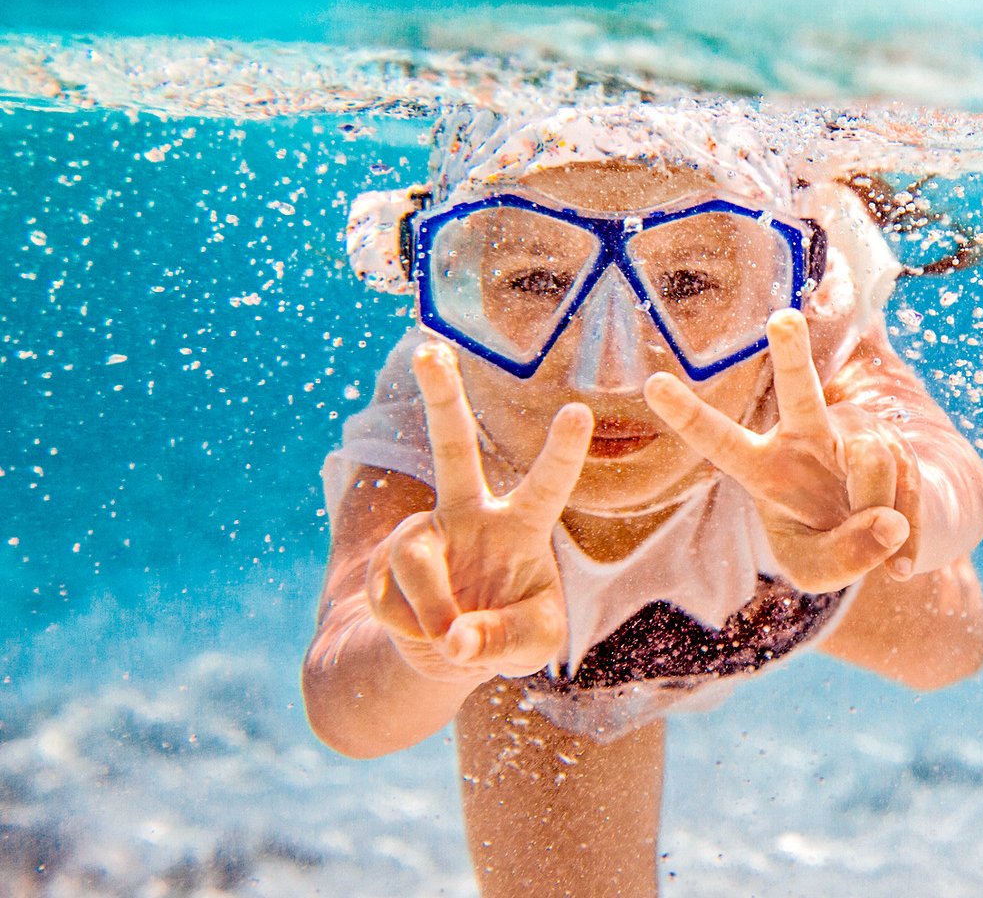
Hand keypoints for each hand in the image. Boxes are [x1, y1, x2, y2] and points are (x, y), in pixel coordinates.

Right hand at [363, 342, 590, 681]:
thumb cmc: (508, 634)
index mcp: (522, 524)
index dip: (563, 450)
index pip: (547, 483)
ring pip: (416, 560)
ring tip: (449, 639)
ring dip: (433, 609)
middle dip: (441, 399)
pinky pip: (394, 599)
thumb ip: (505, 639)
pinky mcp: (383, 561)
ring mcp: (423, 532)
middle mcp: (471, 514)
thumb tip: (456, 637)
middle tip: (426, 349)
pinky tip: (425, 629)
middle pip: (453, 448)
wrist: (448, 654)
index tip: (580, 411)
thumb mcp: (531, 646)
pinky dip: (414, 628)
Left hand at [644, 309, 920, 592]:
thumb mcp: (815, 569)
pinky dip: (906, 543)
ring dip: (875, 516)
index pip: (720, 440)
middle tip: (782, 318)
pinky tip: (900, 564)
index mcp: (766, 466)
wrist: (890, 535)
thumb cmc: (830, 545)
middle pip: (800, 390)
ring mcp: (860, 435)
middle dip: (792, 353)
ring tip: (872, 538)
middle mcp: (809, 436)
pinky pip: (910, 492)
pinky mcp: (904, 447)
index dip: (688, 415)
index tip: (653, 385)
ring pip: (872, 465)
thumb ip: (842, 555)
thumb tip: (890, 519)